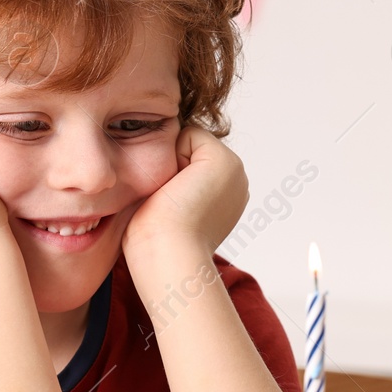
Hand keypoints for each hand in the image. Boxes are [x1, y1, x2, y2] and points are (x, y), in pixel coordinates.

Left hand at [122, 125, 247, 264]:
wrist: (167, 257)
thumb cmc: (156, 245)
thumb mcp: (164, 210)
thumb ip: (170, 187)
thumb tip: (157, 178)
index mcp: (225, 199)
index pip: (189, 162)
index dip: (169, 174)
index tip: (167, 206)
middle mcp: (235, 184)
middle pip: (189, 150)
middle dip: (173, 166)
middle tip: (169, 202)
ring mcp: (235, 172)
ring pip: (188, 142)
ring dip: (172, 162)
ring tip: (172, 196)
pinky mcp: (224, 161)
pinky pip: (188, 134)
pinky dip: (174, 153)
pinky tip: (176, 186)